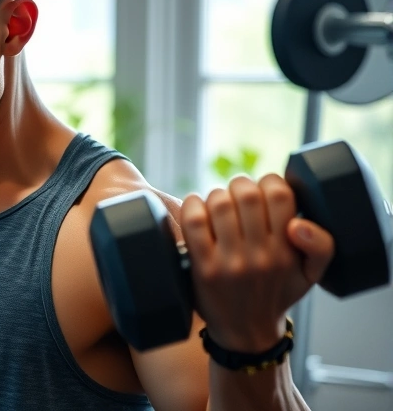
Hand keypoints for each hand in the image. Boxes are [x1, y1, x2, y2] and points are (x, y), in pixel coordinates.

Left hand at [179, 174, 334, 351]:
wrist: (246, 332)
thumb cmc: (278, 293)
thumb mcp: (312, 274)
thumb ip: (322, 245)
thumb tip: (298, 224)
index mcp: (287, 250)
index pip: (280, 195)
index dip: (270, 181)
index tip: (264, 189)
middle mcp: (259, 255)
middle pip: (246, 194)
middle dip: (240, 185)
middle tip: (238, 195)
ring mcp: (229, 261)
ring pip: (219, 203)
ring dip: (216, 195)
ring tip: (219, 205)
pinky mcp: (201, 267)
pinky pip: (194, 221)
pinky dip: (193, 204)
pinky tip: (197, 207)